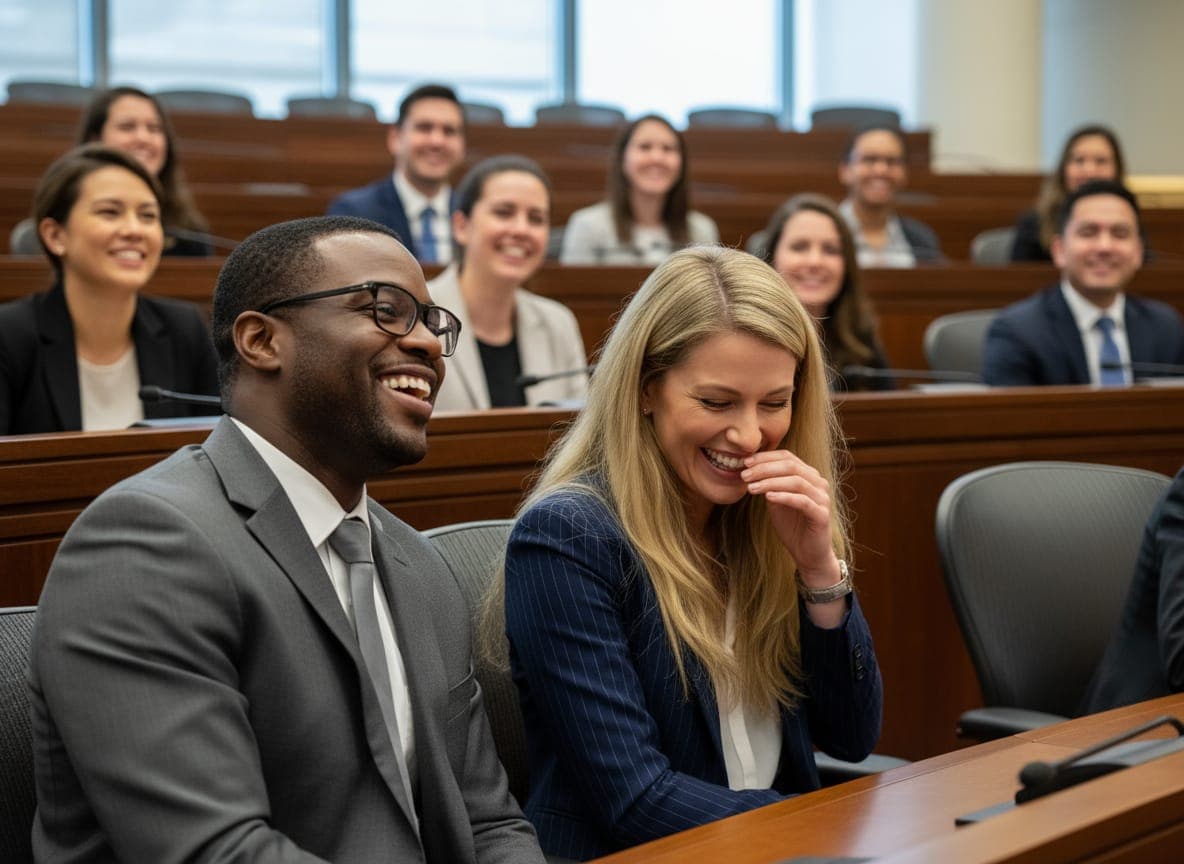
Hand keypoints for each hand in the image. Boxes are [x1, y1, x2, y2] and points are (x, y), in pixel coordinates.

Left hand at [740, 450, 837, 581]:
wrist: (808, 554)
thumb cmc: (792, 526)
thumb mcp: (776, 501)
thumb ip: (769, 485)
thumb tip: (749, 470)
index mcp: (808, 475)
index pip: (787, 457)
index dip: (765, 457)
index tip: (745, 462)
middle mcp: (818, 483)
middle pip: (791, 466)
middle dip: (764, 469)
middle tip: (744, 475)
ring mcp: (822, 498)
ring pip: (796, 482)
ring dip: (770, 482)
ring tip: (751, 488)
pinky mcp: (822, 515)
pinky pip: (802, 501)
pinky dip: (784, 497)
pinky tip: (768, 497)